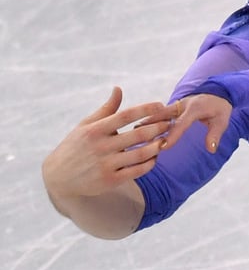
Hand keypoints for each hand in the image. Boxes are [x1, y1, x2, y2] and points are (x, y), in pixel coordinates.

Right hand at [42, 87, 167, 200]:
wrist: (58, 177)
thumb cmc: (76, 145)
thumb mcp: (86, 125)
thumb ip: (106, 109)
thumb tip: (118, 88)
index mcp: (95, 130)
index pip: (125, 115)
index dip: (145, 109)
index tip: (161, 105)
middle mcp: (101, 146)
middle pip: (137, 135)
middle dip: (158, 128)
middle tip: (170, 123)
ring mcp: (105, 164)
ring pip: (140, 154)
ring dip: (157, 146)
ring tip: (165, 140)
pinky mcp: (110, 180)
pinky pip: (136, 171)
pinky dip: (149, 164)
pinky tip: (155, 157)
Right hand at [142, 94, 233, 153]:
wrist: (219, 92)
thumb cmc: (220, 109)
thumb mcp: (222, 121)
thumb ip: (215, 135)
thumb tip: (211, 150)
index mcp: (195, 108)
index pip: (182, 123)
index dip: (172, 135)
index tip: (163, 146)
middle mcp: (183, 104)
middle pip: (164, 114)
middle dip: (151, 125)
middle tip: (136, 136)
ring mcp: (177, 104)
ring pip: (159, 113)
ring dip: (147, 121)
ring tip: (132, 132)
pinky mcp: (174, 106)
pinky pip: (160, 113)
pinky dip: (150, 119)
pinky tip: (140, 128)